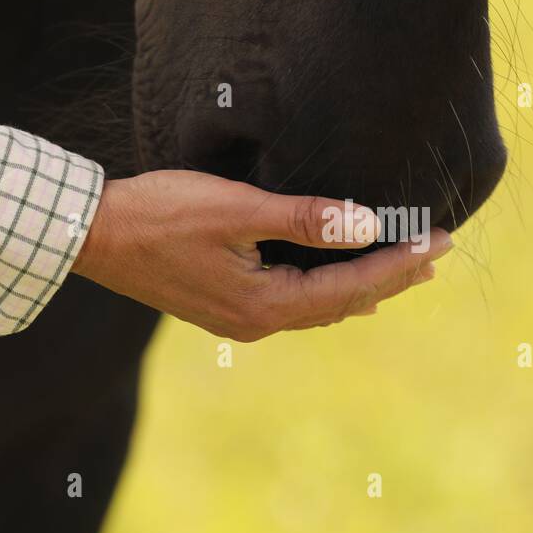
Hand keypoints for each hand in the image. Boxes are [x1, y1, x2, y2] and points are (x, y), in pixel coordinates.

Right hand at [71, 169, 451, 341]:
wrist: (91, 236)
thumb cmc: (159, 214)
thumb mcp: (236, 210)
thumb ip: (304, 218)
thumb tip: (367, 224)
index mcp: (265, 304)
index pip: (352, 284)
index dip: (400, 261)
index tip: (441, 239)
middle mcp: (257, 322)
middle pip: (343, 302)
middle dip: (393, 276)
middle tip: (438, 252)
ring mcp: (240, 319)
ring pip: (321, 305)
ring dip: (365, 285)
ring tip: (406, 270)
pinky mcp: (225, 305)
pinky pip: (296, 304)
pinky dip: (330, 291)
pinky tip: (343, 288)